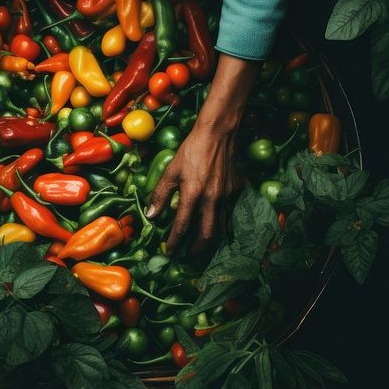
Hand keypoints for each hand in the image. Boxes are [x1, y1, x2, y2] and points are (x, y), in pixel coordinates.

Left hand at [145, 119, 242, 253]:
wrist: (218, 134)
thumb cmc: (191, 150)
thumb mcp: (171, 170)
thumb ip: (160, 194)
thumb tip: (151, 215)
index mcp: (193, 193)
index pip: (182, 225)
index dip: (174, 241)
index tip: (169, 251)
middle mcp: (212, 198)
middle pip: (207, 234)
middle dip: (198, 249)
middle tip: (190, 254)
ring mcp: (227, 195)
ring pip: (221, 226)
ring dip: (210, 238)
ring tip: (201, 244)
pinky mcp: (236, 190)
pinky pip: (229, 211)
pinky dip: (221, 219)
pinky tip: (214, 219)